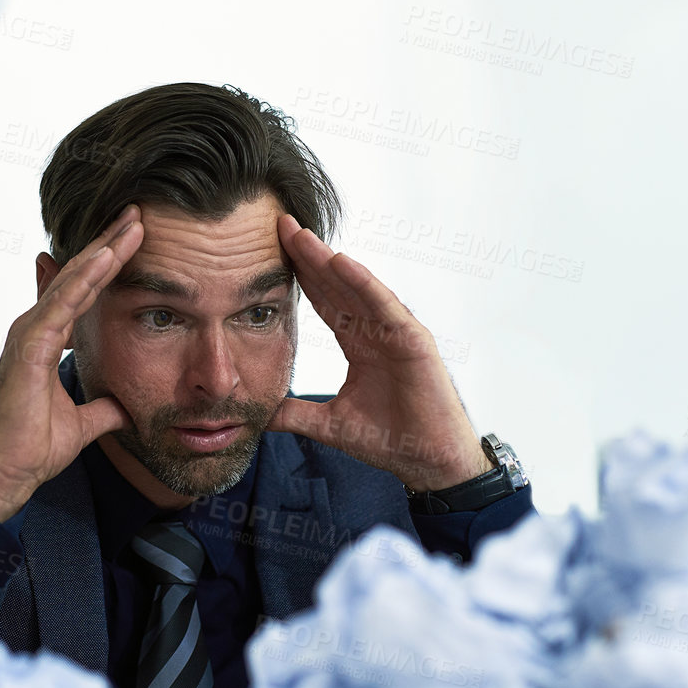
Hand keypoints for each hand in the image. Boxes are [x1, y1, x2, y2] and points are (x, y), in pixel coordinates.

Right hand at [0, 204, 143, 520]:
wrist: (3, 475)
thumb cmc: (30, 448)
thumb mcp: (82, 423)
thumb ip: (103, 408)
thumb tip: (126, 406)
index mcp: (46, 340)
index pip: (85, 291)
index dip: (109, 263)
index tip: (136, 238)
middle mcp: (35, 328)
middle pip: (79, 275)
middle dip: (110, 243)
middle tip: (139, 213)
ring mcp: (29, 333)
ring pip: (73, 280)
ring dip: (104, 249)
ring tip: (133, 222)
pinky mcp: (29, 346)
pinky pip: (62, 303)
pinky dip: (86, 278)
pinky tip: (108, 256)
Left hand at [266, 214, 487, 490]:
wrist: (428, 463)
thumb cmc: (390, 440)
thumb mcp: (330, 425)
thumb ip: (296, 415)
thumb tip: (260, 416)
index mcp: (359, 344)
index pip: (323, 301)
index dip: (299, 276)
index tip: (270, 250)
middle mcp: (376, 331)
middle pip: (335, 286)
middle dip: (308, 256)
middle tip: (280, 224)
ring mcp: (395, 332)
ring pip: (356, 288)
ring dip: (329, 260)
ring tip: (301, 236)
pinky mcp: (413, 340)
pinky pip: (383, 305)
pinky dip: (363, 283)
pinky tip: (341, 262)